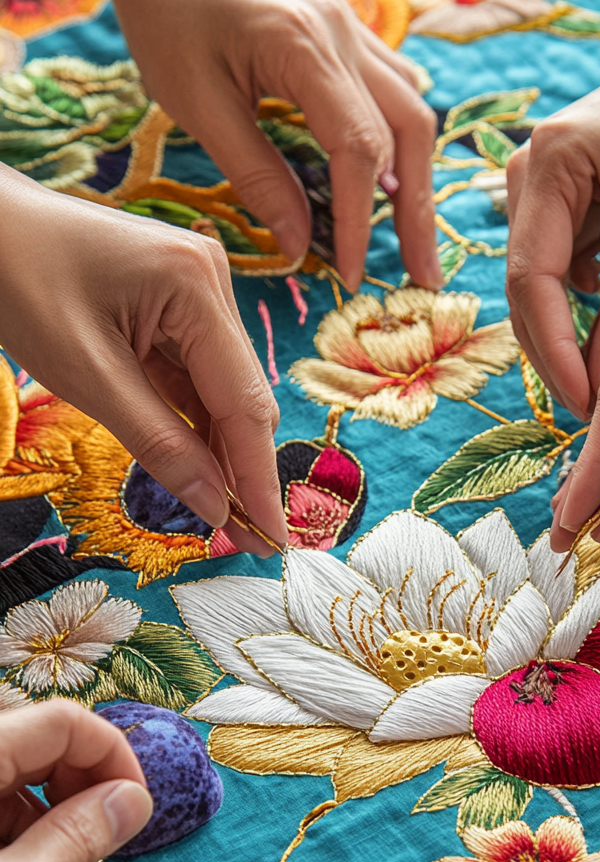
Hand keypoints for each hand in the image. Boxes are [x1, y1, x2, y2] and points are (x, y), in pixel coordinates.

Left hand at [0, 168, 285, 554]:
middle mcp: (212, 282)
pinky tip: (200, 466)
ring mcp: (198, 290)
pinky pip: (198, 376)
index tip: (274, 539)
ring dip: (223, 452)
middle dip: (246, 470)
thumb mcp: (86, 375)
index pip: (243, 403)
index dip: (259, 478)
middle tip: (253, 541)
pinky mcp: (179, 303)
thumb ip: (158, 443)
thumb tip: (214, 507)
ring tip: (227, 515)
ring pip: (223, 392)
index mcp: (196, 286)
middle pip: (243, 398)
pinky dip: (197, 423)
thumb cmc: (20, 282)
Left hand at [0, 702, 151, 861]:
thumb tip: (135, 801)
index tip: (137, 811)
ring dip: (53, 812)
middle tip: (104, 844)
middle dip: (87, 786)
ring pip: (18, 771)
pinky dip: (18, 826)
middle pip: (43, 740)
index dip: (114, 757)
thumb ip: (75, 840)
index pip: (65, 721)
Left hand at [114, 0, 441, 291]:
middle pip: (407, 132)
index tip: (351, 274)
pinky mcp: (343, 24)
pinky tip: (397, 169)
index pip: (357, 152)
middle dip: (415, 211)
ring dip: (416, 176)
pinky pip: (392, 82)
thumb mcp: (195, 99)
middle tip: (421, 274)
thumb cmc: (165, 10)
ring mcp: (350, 25)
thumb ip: (254, 173)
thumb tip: (297, 244)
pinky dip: (401, 133)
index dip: (358, 221)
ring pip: (410, 107)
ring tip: (413, 233)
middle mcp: (343, 34)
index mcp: (305, 51)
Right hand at [505, 0, 599, 422]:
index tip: (586, 406)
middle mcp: (530, 175)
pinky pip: (565, 278)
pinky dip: (590, 317)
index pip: (530, 279)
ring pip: (543, 292)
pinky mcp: (565, 209)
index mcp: (551, 161)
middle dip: (558, 358)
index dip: (553, 352)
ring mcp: (541, 193)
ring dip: (573, 342)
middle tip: (597, 418)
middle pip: (525, 293)